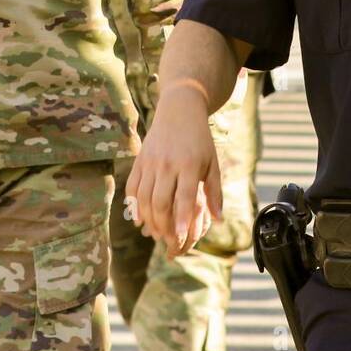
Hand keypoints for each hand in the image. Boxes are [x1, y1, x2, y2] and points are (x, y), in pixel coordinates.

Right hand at [127, 85, 221, 258]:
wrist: (179, 110)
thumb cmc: (200, 139)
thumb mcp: (213, 162)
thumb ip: (214, 191)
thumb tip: (218, 219)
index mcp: (189, 164)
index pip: (184, 197)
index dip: (181, 219)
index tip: (180, 237)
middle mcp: (167, 163)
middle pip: (160, 202)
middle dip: (162, 225)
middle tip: (168, 241)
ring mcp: (151, 162)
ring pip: (144, 198)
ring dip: (148, 220)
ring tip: (155, 233)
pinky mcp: (139, 160)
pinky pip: (132, 187)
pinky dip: (134, 205)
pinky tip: (139, 218)